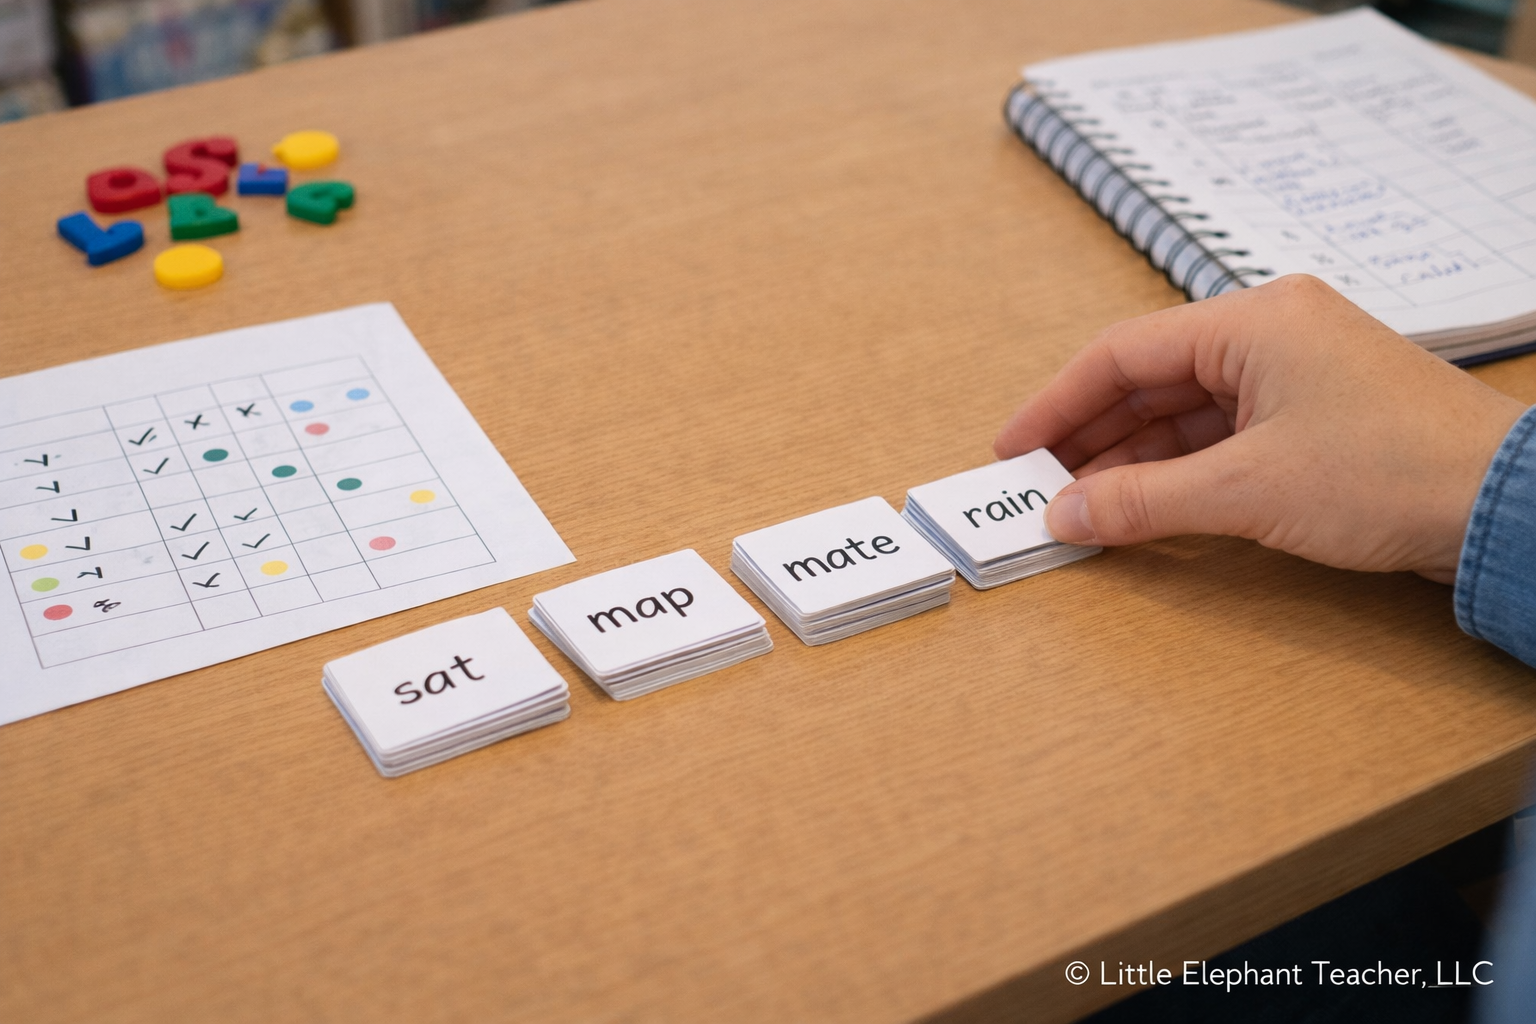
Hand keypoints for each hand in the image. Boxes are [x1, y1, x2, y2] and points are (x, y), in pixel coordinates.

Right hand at [993, 275, 1526, 582]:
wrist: (1506, 507)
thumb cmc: (1393, 471)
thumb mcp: (1245, 489)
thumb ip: (1142, 500)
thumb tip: (1064, 514)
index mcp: (1252, 320)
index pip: (1122, 353)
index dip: (1056, 403)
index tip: (1013, 448)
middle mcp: (1271, 332)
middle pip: (1150, 380)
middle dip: (1090, 436)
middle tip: (1039, 485)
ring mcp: (1297, 373)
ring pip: (1185, 411)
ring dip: (1132, 458)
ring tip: (1081, 505)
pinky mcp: (1316, 415)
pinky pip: (1223, 434)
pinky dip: (1179, 470)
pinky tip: (1144, 504)